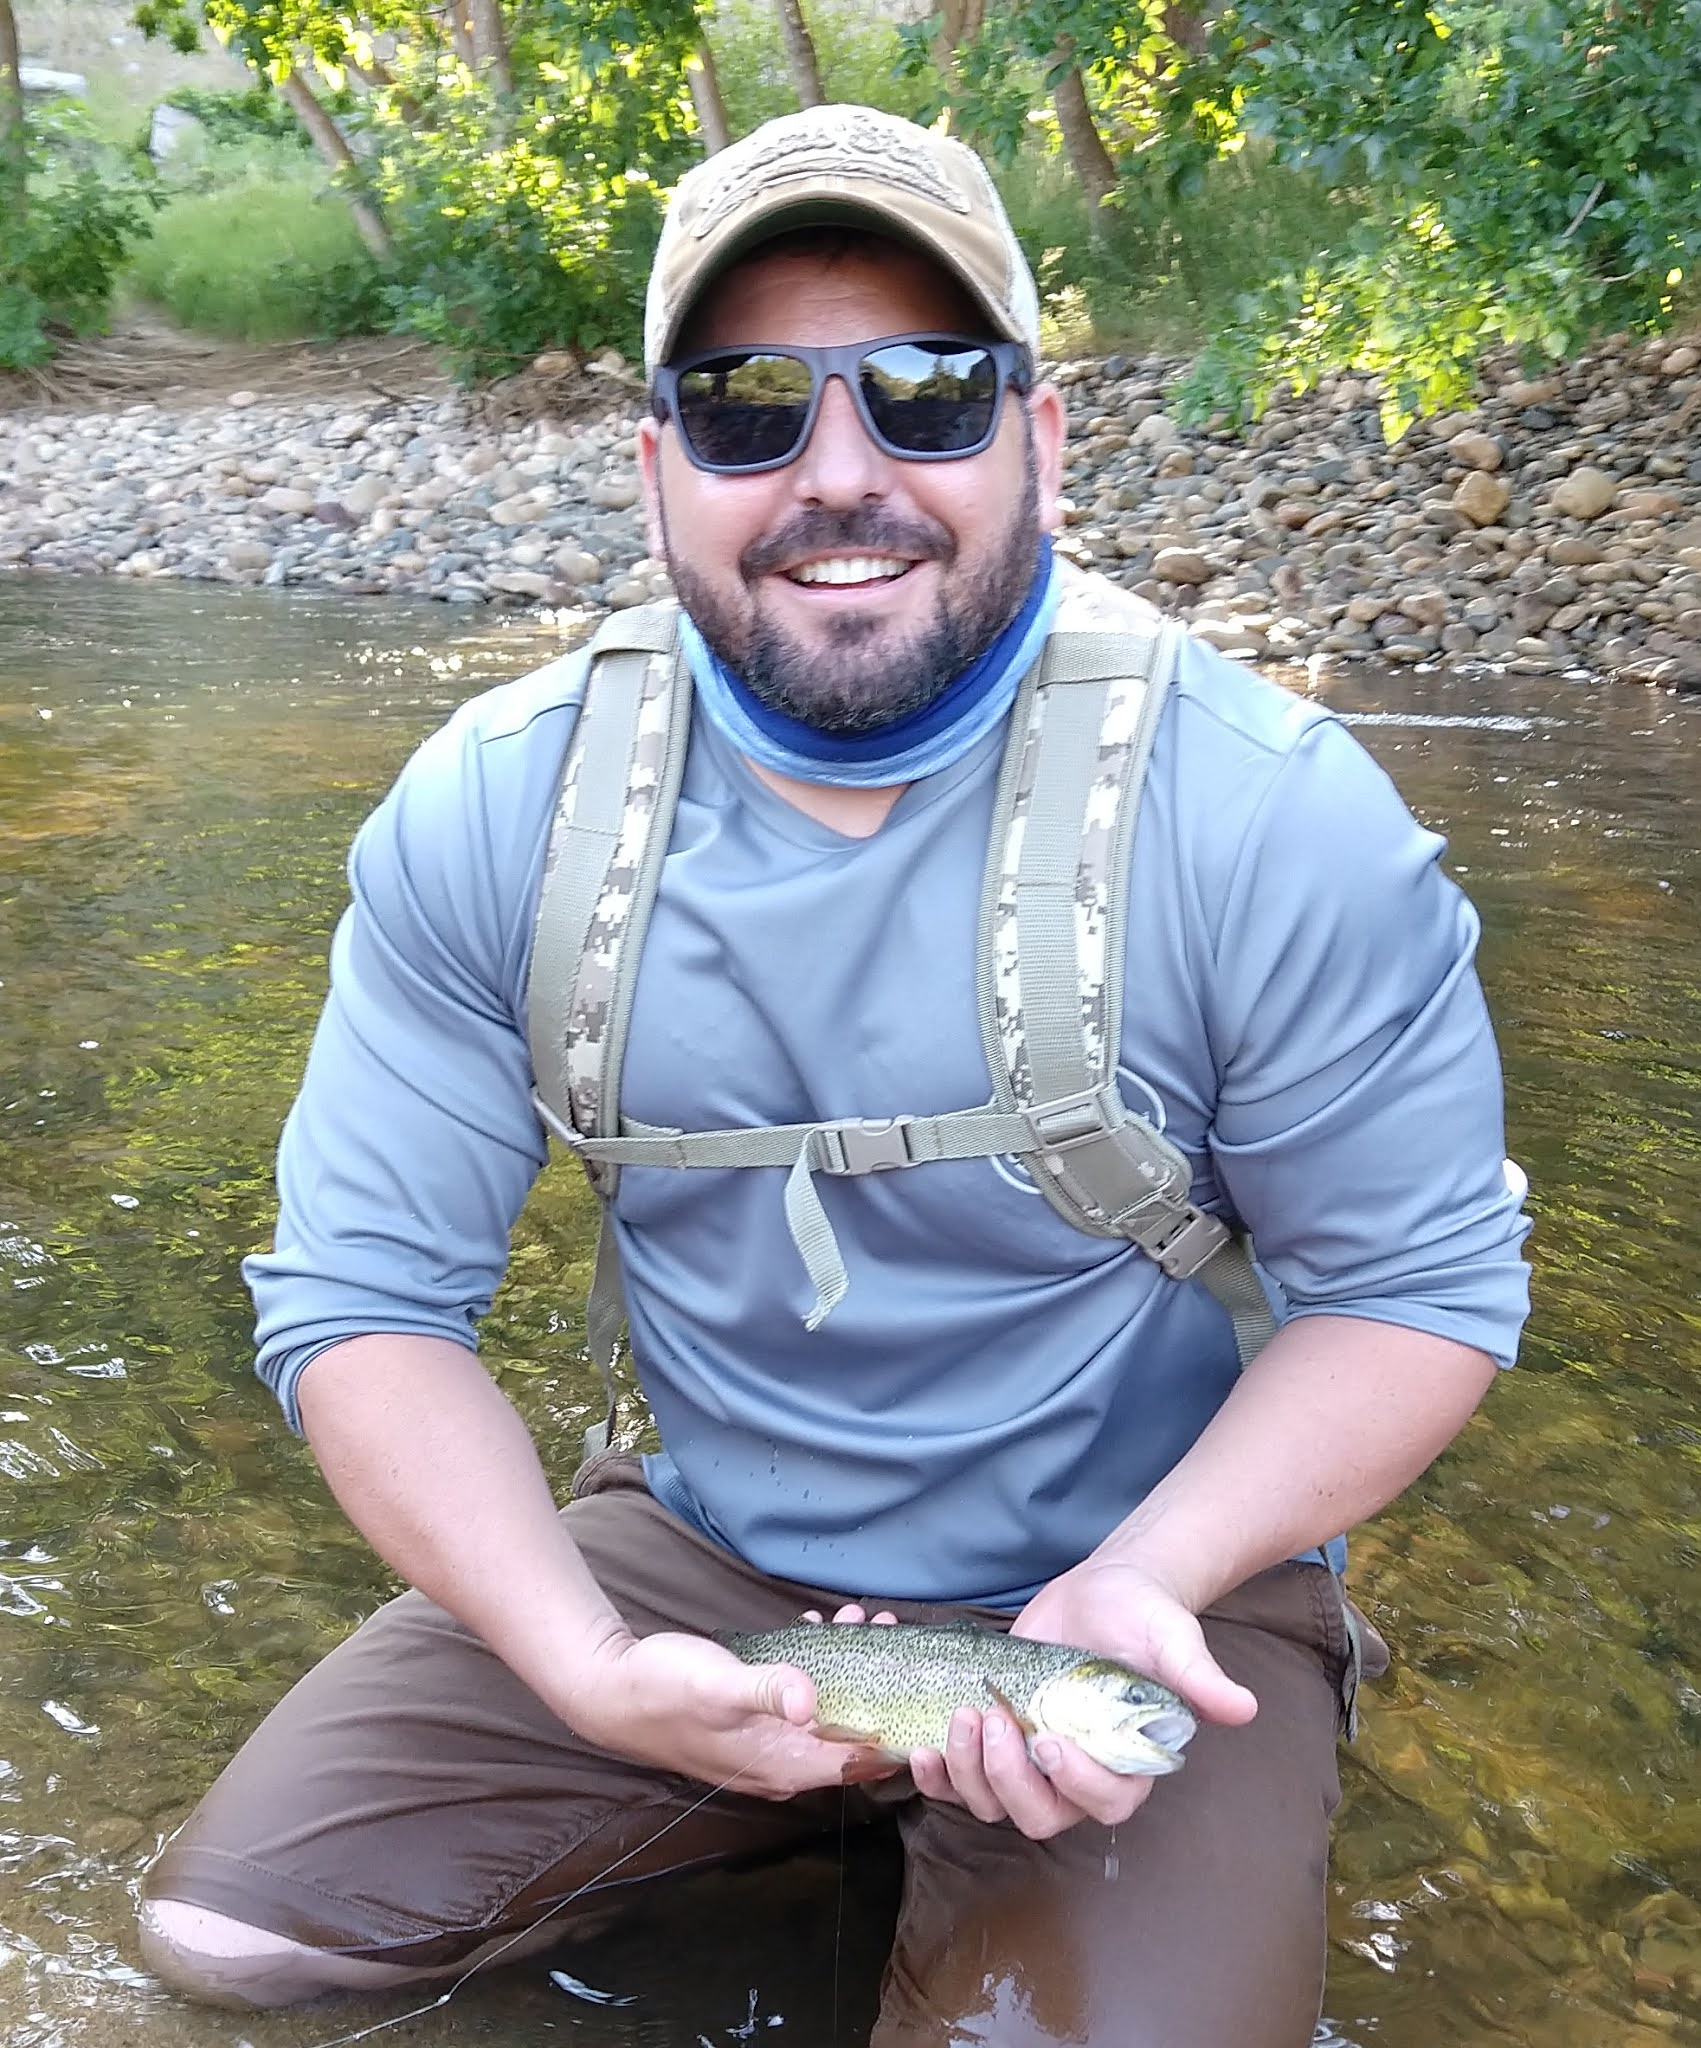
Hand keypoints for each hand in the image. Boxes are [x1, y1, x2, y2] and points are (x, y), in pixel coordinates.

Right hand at [560, 1624, 896, 1799]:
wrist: (607, 1691)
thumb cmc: (662, 1690)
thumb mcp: (718, 1685)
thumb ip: (768, 1690)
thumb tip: (811, 1700)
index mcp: (780, 1766)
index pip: (857, 1763)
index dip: (894, 1730)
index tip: (918, 1686)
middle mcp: (778, 1764)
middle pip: (847, 1733)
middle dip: (875, 1684)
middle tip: (887, 1629)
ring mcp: (763, 1745)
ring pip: (823, 1712)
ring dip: (845, 1667)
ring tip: (856, 1618)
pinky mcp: (750, 1722)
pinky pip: (797, 1700)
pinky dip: (813, 1666)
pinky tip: (814, 1627)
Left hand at [906, 1558, 1256, 1842]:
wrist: (1103, 1592)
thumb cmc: (1144, 1616)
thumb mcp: (1172, 1637)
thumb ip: (1199, 1676)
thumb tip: (1243, 1708)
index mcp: (1128, 1766)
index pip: (1103, 1801)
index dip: (1072, 1782)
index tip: (1049, 1739)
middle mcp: (1077, 1778)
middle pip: (1039, 1817)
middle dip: (1008, 1779)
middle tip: (994, 1721)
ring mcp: (1032, 1766)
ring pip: (993, 1805)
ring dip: (968, 1773)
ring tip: (961, 1716)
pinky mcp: (996, 1744)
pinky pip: (961, 1782)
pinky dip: (938, 1774)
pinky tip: (922, 1748)